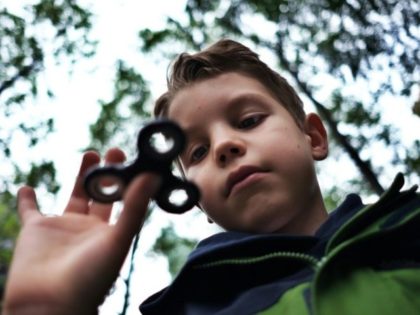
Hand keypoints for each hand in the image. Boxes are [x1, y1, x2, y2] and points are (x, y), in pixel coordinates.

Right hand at [2, 149, 159, 314]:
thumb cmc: (89, 280)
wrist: (48, 307)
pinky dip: (27, 200)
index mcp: (110, 232)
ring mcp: (62, 228)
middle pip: (101, 194)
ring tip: (91, 154)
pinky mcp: (35, 231)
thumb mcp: (117, 240)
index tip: (136, 159)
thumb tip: (153, 176)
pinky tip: (27, 187)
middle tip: (115, 150)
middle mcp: (89, 228)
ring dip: (81, 176)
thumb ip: (134, 208)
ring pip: (74, 196)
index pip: (123, 200)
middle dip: (108, 172)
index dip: (129, 180)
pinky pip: (30, 211)